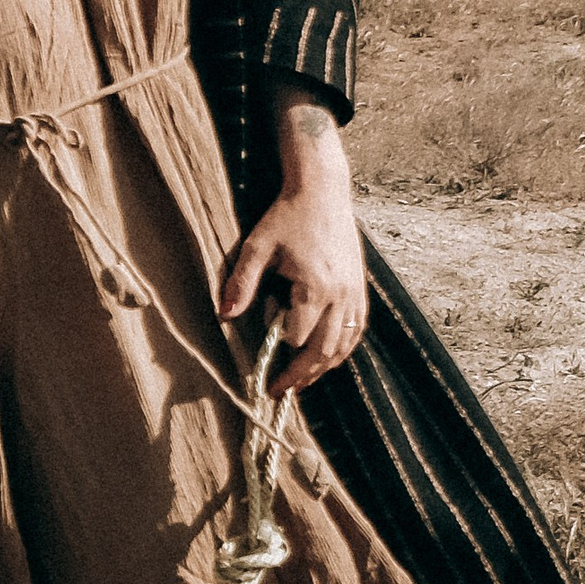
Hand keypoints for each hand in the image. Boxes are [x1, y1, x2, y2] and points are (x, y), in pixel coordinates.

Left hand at [219, 89, 367, 390]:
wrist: (322, 190)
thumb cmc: (287, 216)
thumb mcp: (256, 246)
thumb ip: (241, 283)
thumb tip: (224, 315)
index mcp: (315, 286)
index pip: (298, 336)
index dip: (279, 351)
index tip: (262, 367)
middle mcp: (341, 293)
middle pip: (325, 349)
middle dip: (302, 375)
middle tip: (280, 392)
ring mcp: (354, 291)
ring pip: (345, 344)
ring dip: (324, 368)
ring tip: (302, 381)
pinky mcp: (360, 287)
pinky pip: (357, 328)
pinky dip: (343, 348)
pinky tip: (327, 357)